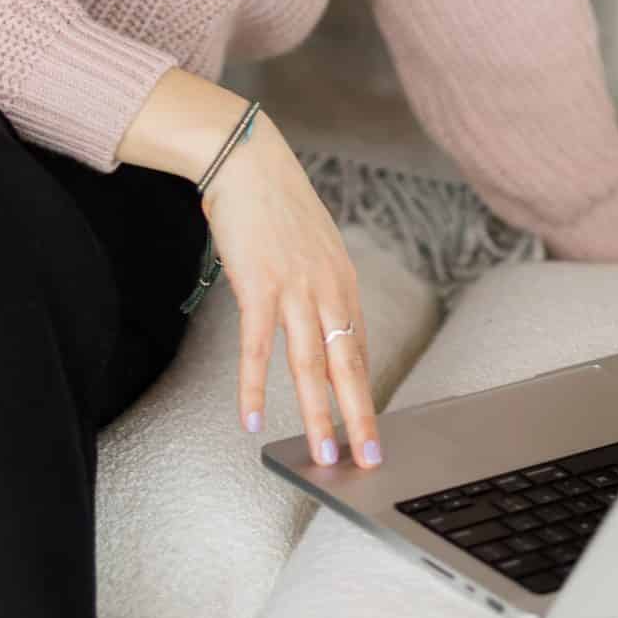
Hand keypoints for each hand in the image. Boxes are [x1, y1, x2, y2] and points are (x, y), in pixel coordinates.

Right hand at [201, 113, 383, 467]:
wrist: (248, 158)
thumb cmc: (275, 202)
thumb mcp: (311, 244)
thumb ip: (319, 285)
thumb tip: (319, 323)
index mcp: (342, 280)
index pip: (358, 349)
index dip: (363, 393)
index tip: (368, 429)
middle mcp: (327, 287)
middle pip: (347, 364)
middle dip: (360, 417)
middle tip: (369, 459)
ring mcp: (294, 288)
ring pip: (310, 365)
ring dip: (318, 414)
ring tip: (323, 453)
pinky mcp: (258, 285)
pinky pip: (257, 347)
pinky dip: (254, 387)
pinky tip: (253, 419)